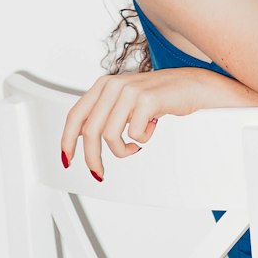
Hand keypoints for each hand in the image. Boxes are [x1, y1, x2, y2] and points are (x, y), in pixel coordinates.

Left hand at [60, 68, 211, 178]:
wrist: (191, 85)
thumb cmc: (158, 95)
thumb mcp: (125, 100)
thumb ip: (105, 113)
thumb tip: (82, 138)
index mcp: (104, 85)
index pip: (76, 114)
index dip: (67, 140)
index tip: (67, 158)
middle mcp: (113, 85)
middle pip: (90, 131)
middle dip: (92, 158)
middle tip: (98, 172)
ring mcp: (130, 91)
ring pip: (110, 136)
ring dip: (123, 150)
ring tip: (134, 145)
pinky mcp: (146, 100)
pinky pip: (134, 134)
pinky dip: (142, 139)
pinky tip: (151, 127)